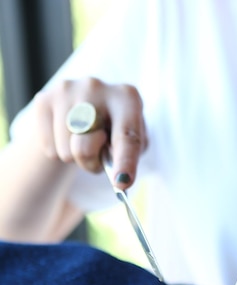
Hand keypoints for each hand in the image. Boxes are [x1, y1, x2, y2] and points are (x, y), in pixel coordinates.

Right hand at [33, 77, 147, 188]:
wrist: (84, 106)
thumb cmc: (115, 131)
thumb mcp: (132, 142)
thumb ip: (129, 157)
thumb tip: (119, 178)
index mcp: (127, 98)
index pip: (126, 136)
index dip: (125, 162)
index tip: (122, 184)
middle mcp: (96, 87)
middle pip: (85, 147)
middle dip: (91, 164)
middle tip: (98, 157)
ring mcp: (67, 91)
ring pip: (67, 152)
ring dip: (76, 158)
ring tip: (83, 141)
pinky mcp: (44, 99)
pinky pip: (50, 149)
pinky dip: (59, 152)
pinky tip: (67, 136)